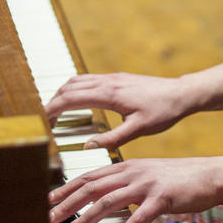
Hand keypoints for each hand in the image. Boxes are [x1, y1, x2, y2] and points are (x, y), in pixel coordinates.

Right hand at [46, 72, 188, 148]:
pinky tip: (78, 102)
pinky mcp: (118, 78)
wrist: (181, 94)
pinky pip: (89, 79)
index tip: (41, 121)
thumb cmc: (163, 112)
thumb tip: (87, 145)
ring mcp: (113, 78)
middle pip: (69, 86)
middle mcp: (108, 82)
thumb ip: (112, 139)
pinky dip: (76, 89)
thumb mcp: (138, 130)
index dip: (51, 108)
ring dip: (63, 94)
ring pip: (78, 80)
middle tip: (44, 120)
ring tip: (56, 112)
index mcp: (110, 94)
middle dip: (52, 101)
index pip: (70, 98)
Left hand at [48, 154, 222, 222]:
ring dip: (86, 218)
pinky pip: (138, 219)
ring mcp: (146, 184)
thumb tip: (102, 198)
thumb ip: (124, 184)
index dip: (65, 189)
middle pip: (91, 186)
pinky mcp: (162, 199)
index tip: (46, 202)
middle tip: (46, 219)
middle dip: (66, 203)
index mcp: (126, 166)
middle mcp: (132, 172)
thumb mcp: (147, 176)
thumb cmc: (178, 179)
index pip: (88, 176)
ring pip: (108, 201)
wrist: (210, 174)